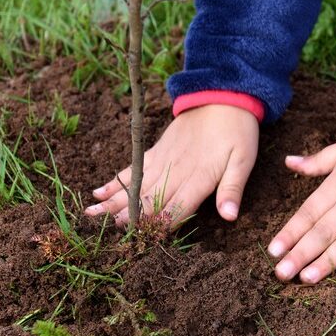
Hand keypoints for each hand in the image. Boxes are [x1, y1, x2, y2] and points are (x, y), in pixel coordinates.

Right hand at [85, 104, 258, 225]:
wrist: (222, 96)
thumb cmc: (238, 132)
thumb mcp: (244, 161)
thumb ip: (233, 189)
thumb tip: (229, 216)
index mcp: (198, 177)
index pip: (176, 208)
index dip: (160, 225)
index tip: (142, 239)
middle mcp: (175, 170)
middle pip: (149, 199)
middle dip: (128, 216)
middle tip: (105, 230)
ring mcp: (163, 159)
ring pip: (136, 185)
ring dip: (114, 200)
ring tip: (91, 213)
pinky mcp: (157, 150)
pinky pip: (133, 167)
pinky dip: (116, 180)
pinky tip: (99, 190)